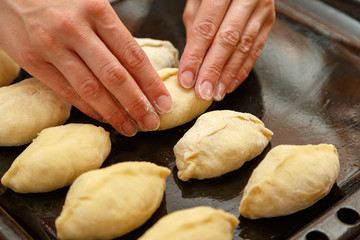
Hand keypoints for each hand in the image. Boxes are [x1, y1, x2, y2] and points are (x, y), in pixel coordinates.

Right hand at [0, 0, 171, 135]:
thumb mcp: (90, 5)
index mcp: (97, 11)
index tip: (164, 103)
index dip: (151, 83)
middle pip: (115, 76)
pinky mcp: (33, 61)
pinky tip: (105, 118)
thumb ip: (112, 34)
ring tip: (131, 128)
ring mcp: (52, 46)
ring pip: (91, 89)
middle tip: (152, 123)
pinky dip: (89, 108)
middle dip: (138, 104)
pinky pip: (67, 92)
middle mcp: (76, 29)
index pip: (132, 55)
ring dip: (115, 113)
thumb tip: (137, 71)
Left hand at [179, 0, 274, 100]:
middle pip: (227, 40)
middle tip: (203, 92)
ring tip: (216, 93)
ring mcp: (262, 8)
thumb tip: (192, 61)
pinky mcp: (269, 20)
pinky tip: (230, 84)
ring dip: (228, 74)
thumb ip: (195, 25)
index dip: (195, 56)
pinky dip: (242, 70)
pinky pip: (256, 50)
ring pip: (244, 47)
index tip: (186, 79)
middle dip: (213, 70)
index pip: (206, 28)